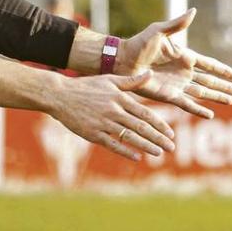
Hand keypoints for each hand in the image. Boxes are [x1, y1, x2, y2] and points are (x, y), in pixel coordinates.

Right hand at [47, 72, 175, 160]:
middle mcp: (113, 111)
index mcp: (119, 98)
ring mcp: (103, 123)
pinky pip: (112, 144)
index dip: (159, 124)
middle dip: (158, 138)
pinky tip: (136, 157)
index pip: (144, 113)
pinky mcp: (92, 133)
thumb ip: (131, 81)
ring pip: (129, 136)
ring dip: (146, 146)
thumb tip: (151, 73)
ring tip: (159, 153)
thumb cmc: (85, 86)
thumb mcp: (109, 80)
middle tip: (171, 146)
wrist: (59, 95)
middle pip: (140, 127)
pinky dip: (125, 151)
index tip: (170, 133)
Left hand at [115, 9, 231, 118]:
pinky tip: (210, 115)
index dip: (221, 69)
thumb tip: (193, 10)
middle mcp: (182, 72)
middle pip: (209, 80)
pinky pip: (187, 104)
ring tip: (229, 101)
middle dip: (223, 86)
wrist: (122, 60)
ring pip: (202, 92)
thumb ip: (177, 24)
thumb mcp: (159, 31)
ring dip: (216, 97)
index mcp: (184, 56)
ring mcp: (176, 84)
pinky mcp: (168, 95)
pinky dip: (198, 109)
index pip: (208, 64)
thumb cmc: (138, 44)